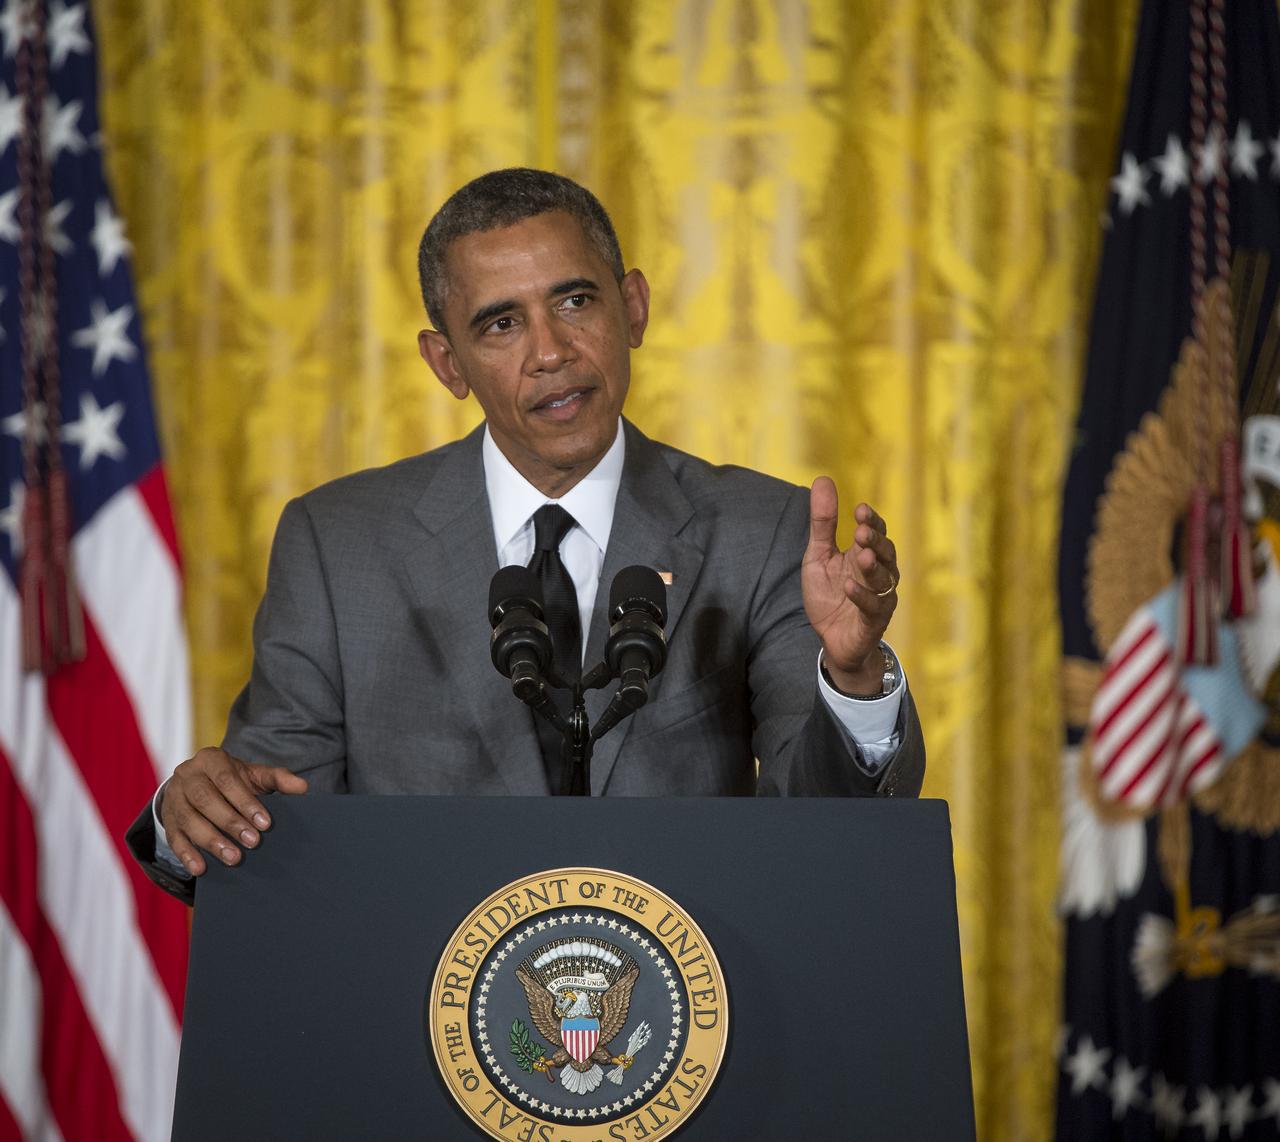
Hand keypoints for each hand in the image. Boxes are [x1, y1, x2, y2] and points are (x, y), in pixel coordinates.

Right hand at [158, 747, 307, 875]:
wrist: (198, 783)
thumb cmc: (232, 779)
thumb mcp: (254, 774)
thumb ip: (277, 778)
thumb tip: (302, 787)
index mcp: (210, 759)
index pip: (226, 779)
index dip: (245, 801)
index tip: (265, 823)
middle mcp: (187, 775)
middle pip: (205, 799)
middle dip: (230, 822)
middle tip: (253, 842)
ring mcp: (173, 798)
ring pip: (188, 820)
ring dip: (211, 841)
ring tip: (233, 858)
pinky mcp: (166, 819)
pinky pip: (173, 838)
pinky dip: (187, 854)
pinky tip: (200, 869)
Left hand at [802, 477, 898, 693]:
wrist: (832, 639)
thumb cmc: (829, 595)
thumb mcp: (818, 556)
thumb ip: (822, 523)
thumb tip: (823, 479)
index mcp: (865, 554)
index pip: (875, 531)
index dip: (871, 520)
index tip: (860, 509)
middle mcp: (878, 573)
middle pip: (885, 551)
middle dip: (875, 540)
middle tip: (861, 531)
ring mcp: (880, 596)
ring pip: (885, 578)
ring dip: (874, 566)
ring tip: (862, 555)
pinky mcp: (874, 620)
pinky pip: (873, 606)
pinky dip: (862, 596)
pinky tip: (849, 586)